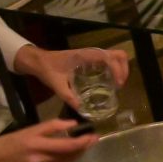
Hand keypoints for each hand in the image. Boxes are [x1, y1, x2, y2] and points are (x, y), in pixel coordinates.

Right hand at [0, 118, 97, 161]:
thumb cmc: (7, 143)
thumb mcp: (28, 130)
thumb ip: (51, 126)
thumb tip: (72, 124)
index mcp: (37, 146)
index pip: (69, 146)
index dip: (84, 142)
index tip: (94, 136)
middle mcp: (40, 161)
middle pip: (70, 156)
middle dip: (83, 148)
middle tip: (91, 140)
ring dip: (75, 155)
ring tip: (81, 146)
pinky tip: (64, 155)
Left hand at [12, 44, 127, 111]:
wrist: (38, 60)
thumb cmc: (47, 69)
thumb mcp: (56, 84)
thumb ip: (68, 96)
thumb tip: (80, 108)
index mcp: (84, 56)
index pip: (109, 58)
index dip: (118, 70)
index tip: (118, 85)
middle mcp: (91, 52)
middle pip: (118, 54)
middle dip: (124, 68)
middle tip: (120, 85)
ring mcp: (91, 54)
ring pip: (115, 55)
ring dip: (121, 68)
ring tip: (117, 84)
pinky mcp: (90, 57)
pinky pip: (108, 59)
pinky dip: (114, 68)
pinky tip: (109, 81)